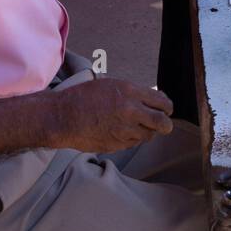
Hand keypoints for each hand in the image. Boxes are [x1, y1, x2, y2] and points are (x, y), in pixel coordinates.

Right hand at [54, 78, 173, 151]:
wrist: (63, 117)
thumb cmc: (83, 97)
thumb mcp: (111, 85)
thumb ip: (133, 94)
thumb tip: (154, 101)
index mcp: (130, 91)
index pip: (162, 102)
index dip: (167, 108)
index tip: (166, 110)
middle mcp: (130, 110)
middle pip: (163, 123)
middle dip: (165, 124)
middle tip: (162, 124)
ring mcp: (124, 129)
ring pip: (149, 135)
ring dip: (146, 131)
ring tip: (133, 125)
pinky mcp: (118, 144)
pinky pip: (134, 143)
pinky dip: (132, 138)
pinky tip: (120, 131)